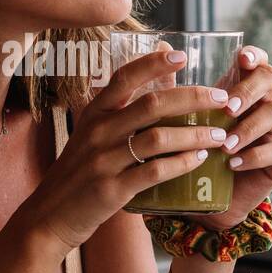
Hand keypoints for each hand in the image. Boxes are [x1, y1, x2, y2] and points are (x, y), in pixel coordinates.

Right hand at [20, 48, 235, 250]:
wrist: (49, 217)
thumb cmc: (77, 174)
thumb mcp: (90, 137)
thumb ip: (118, 115)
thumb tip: (155, 87)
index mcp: (93, 114)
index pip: (125, 78)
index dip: (154, 63)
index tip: (181, 55)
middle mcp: (98, 132)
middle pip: (152, 104)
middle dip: (193, 98)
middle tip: (222, 98)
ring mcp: (104, 161)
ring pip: (159, 138)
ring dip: (195, 134)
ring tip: (219, 134)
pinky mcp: (112, 190)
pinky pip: (155, 172)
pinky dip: (182, 164)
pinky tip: (200, 160)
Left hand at [191, 44, 271, 231]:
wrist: (202, 202)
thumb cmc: (191, 153)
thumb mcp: (179, 121)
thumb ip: (173, 87)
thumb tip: (160, 44)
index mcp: (239, 90)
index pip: (255, 61)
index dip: (254, 54)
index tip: (241, 59)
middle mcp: (261, 105)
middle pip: (270, 78)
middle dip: (249, 90)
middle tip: (227, 108)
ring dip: (249, 126)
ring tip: (224, 145)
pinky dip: (255, 155)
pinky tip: (234, 164)